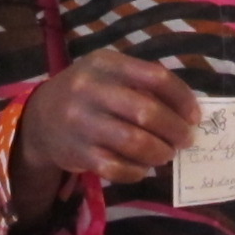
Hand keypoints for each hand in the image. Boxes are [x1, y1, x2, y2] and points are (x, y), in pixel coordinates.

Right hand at [18, 49, 202, 188]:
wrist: (39, 118)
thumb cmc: (88, 93)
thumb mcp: (108, 74)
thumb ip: (143, 84)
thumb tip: (187, 111)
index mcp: (105, 64)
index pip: (155, 77)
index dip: (182, 98)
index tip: (195, 116)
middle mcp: (90, 90)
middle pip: (146, 112)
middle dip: (174, 130)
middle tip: (185, 140)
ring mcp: (81, 123)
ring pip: (134, 143)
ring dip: (160, 152)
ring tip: (166, 154)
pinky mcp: (77, 153)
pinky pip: (117, 168)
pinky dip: (137, 171)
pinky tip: (143, 168)